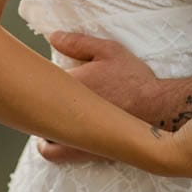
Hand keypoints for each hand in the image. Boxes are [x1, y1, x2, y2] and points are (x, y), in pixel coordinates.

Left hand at [37, 30, 160, 165]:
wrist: (157, 109)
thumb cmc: (132, 79)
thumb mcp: (109, 51)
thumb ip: (78, 43)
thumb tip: (52, 37)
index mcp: (69, 85)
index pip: (37, 82)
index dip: (37, 79)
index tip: (40, 75)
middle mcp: (66, 113)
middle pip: (34, 112)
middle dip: (35, 105)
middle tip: (40, 98)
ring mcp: (73, 135)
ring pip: (42, 136)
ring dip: (43, 128)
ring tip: (51, 118)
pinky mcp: (83, 151)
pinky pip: (55, 154)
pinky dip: (52, 146)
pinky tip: (62, 135)